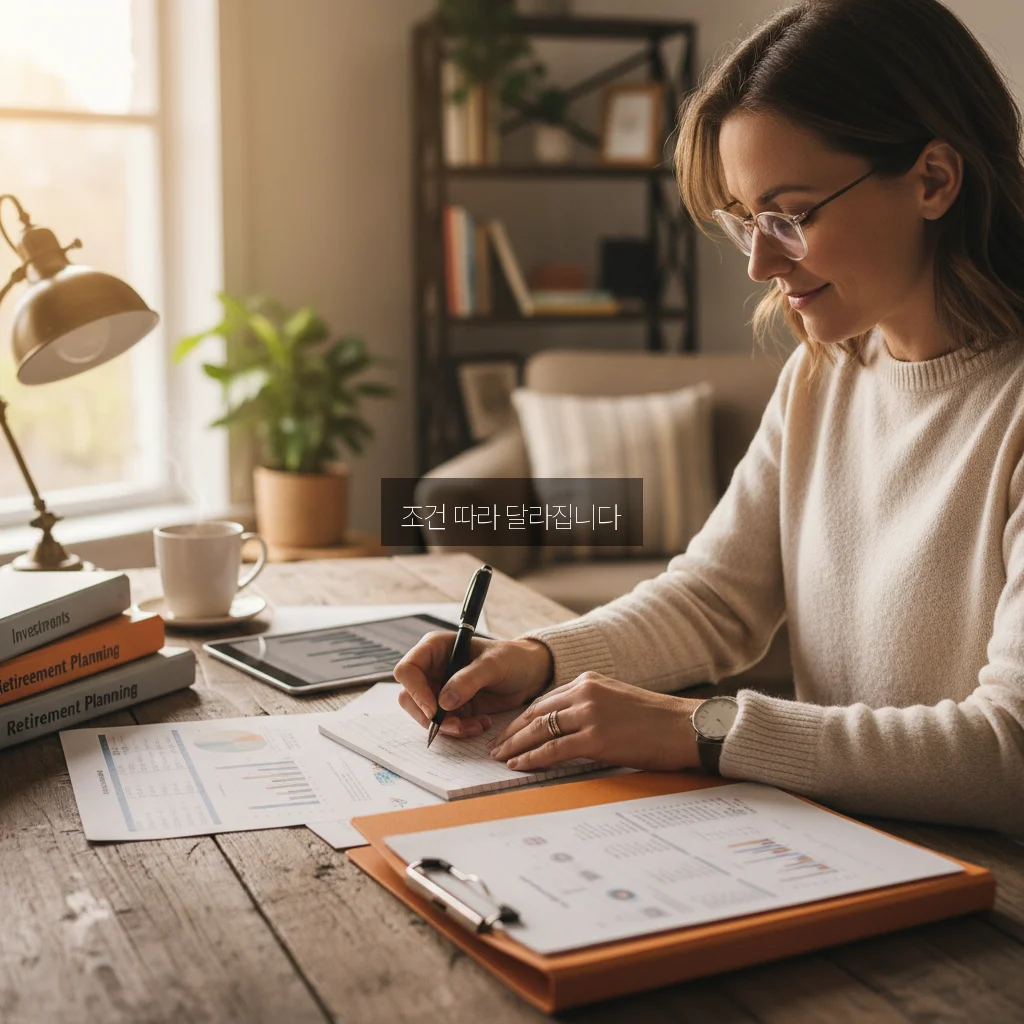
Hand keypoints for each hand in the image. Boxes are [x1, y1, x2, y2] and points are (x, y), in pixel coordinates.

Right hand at [394, 631, 552, 738]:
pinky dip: (459, 730)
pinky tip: (480, 724)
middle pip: (410, 697)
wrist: (529, 674)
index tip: (434, 710)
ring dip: (447, 727)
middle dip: (430, 716)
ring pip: (425, 715)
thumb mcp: (494, 665)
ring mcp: (439, 689)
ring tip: (475, 726)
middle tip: (456, 727)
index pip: (407, 670)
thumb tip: (443, 702)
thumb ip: (468, 680)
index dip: (415, 691)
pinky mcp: (451, 707)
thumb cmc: (511, 659)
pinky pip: (443, 724)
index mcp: (435, 648)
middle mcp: (432, 669)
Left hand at [487, 672, 703, 772]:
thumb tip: (567, 727)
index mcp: (589, 681)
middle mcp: (585, 693)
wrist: (686, 727)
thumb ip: (591, 707)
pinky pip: (553, 750)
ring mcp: (589, 715)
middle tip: (496, 746)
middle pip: (535, 713)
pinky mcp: (596, 739)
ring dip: (515, 746)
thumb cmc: (658, 720)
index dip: (523, 718)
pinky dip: (532, 758)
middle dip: (512, 731)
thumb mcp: (618, 701)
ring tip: (501, 758)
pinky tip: (519, 766)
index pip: (544, 700)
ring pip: (539, 730)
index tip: (510, 731)